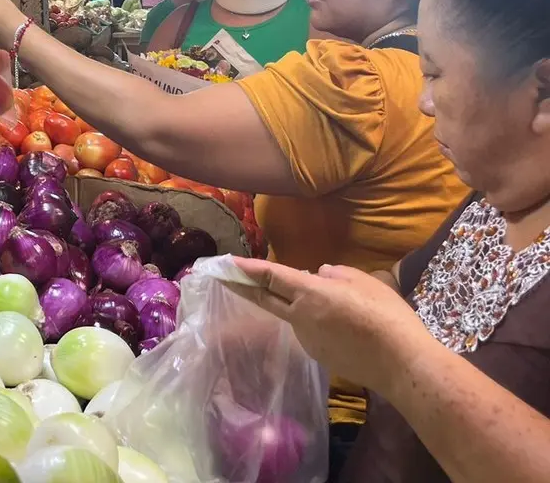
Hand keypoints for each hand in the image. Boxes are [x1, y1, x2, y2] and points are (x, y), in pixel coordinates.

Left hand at [228, 258, 431, 394]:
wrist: (402, 364)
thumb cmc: (386, 316)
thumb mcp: (364, 281)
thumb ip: (336, 275)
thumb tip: (319, 276)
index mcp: (309, 294)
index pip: (270, 276)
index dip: (247, 268)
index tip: (226, 263)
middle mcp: (300, 318)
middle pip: (265, 299)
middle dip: (242, 287)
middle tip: (223, 277)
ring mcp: (308, 340)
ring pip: (297, 315)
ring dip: (301, 306)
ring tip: (343, 306)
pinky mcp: (320, 356)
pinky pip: (313, 331)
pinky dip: (320, 323)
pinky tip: (348, 326)